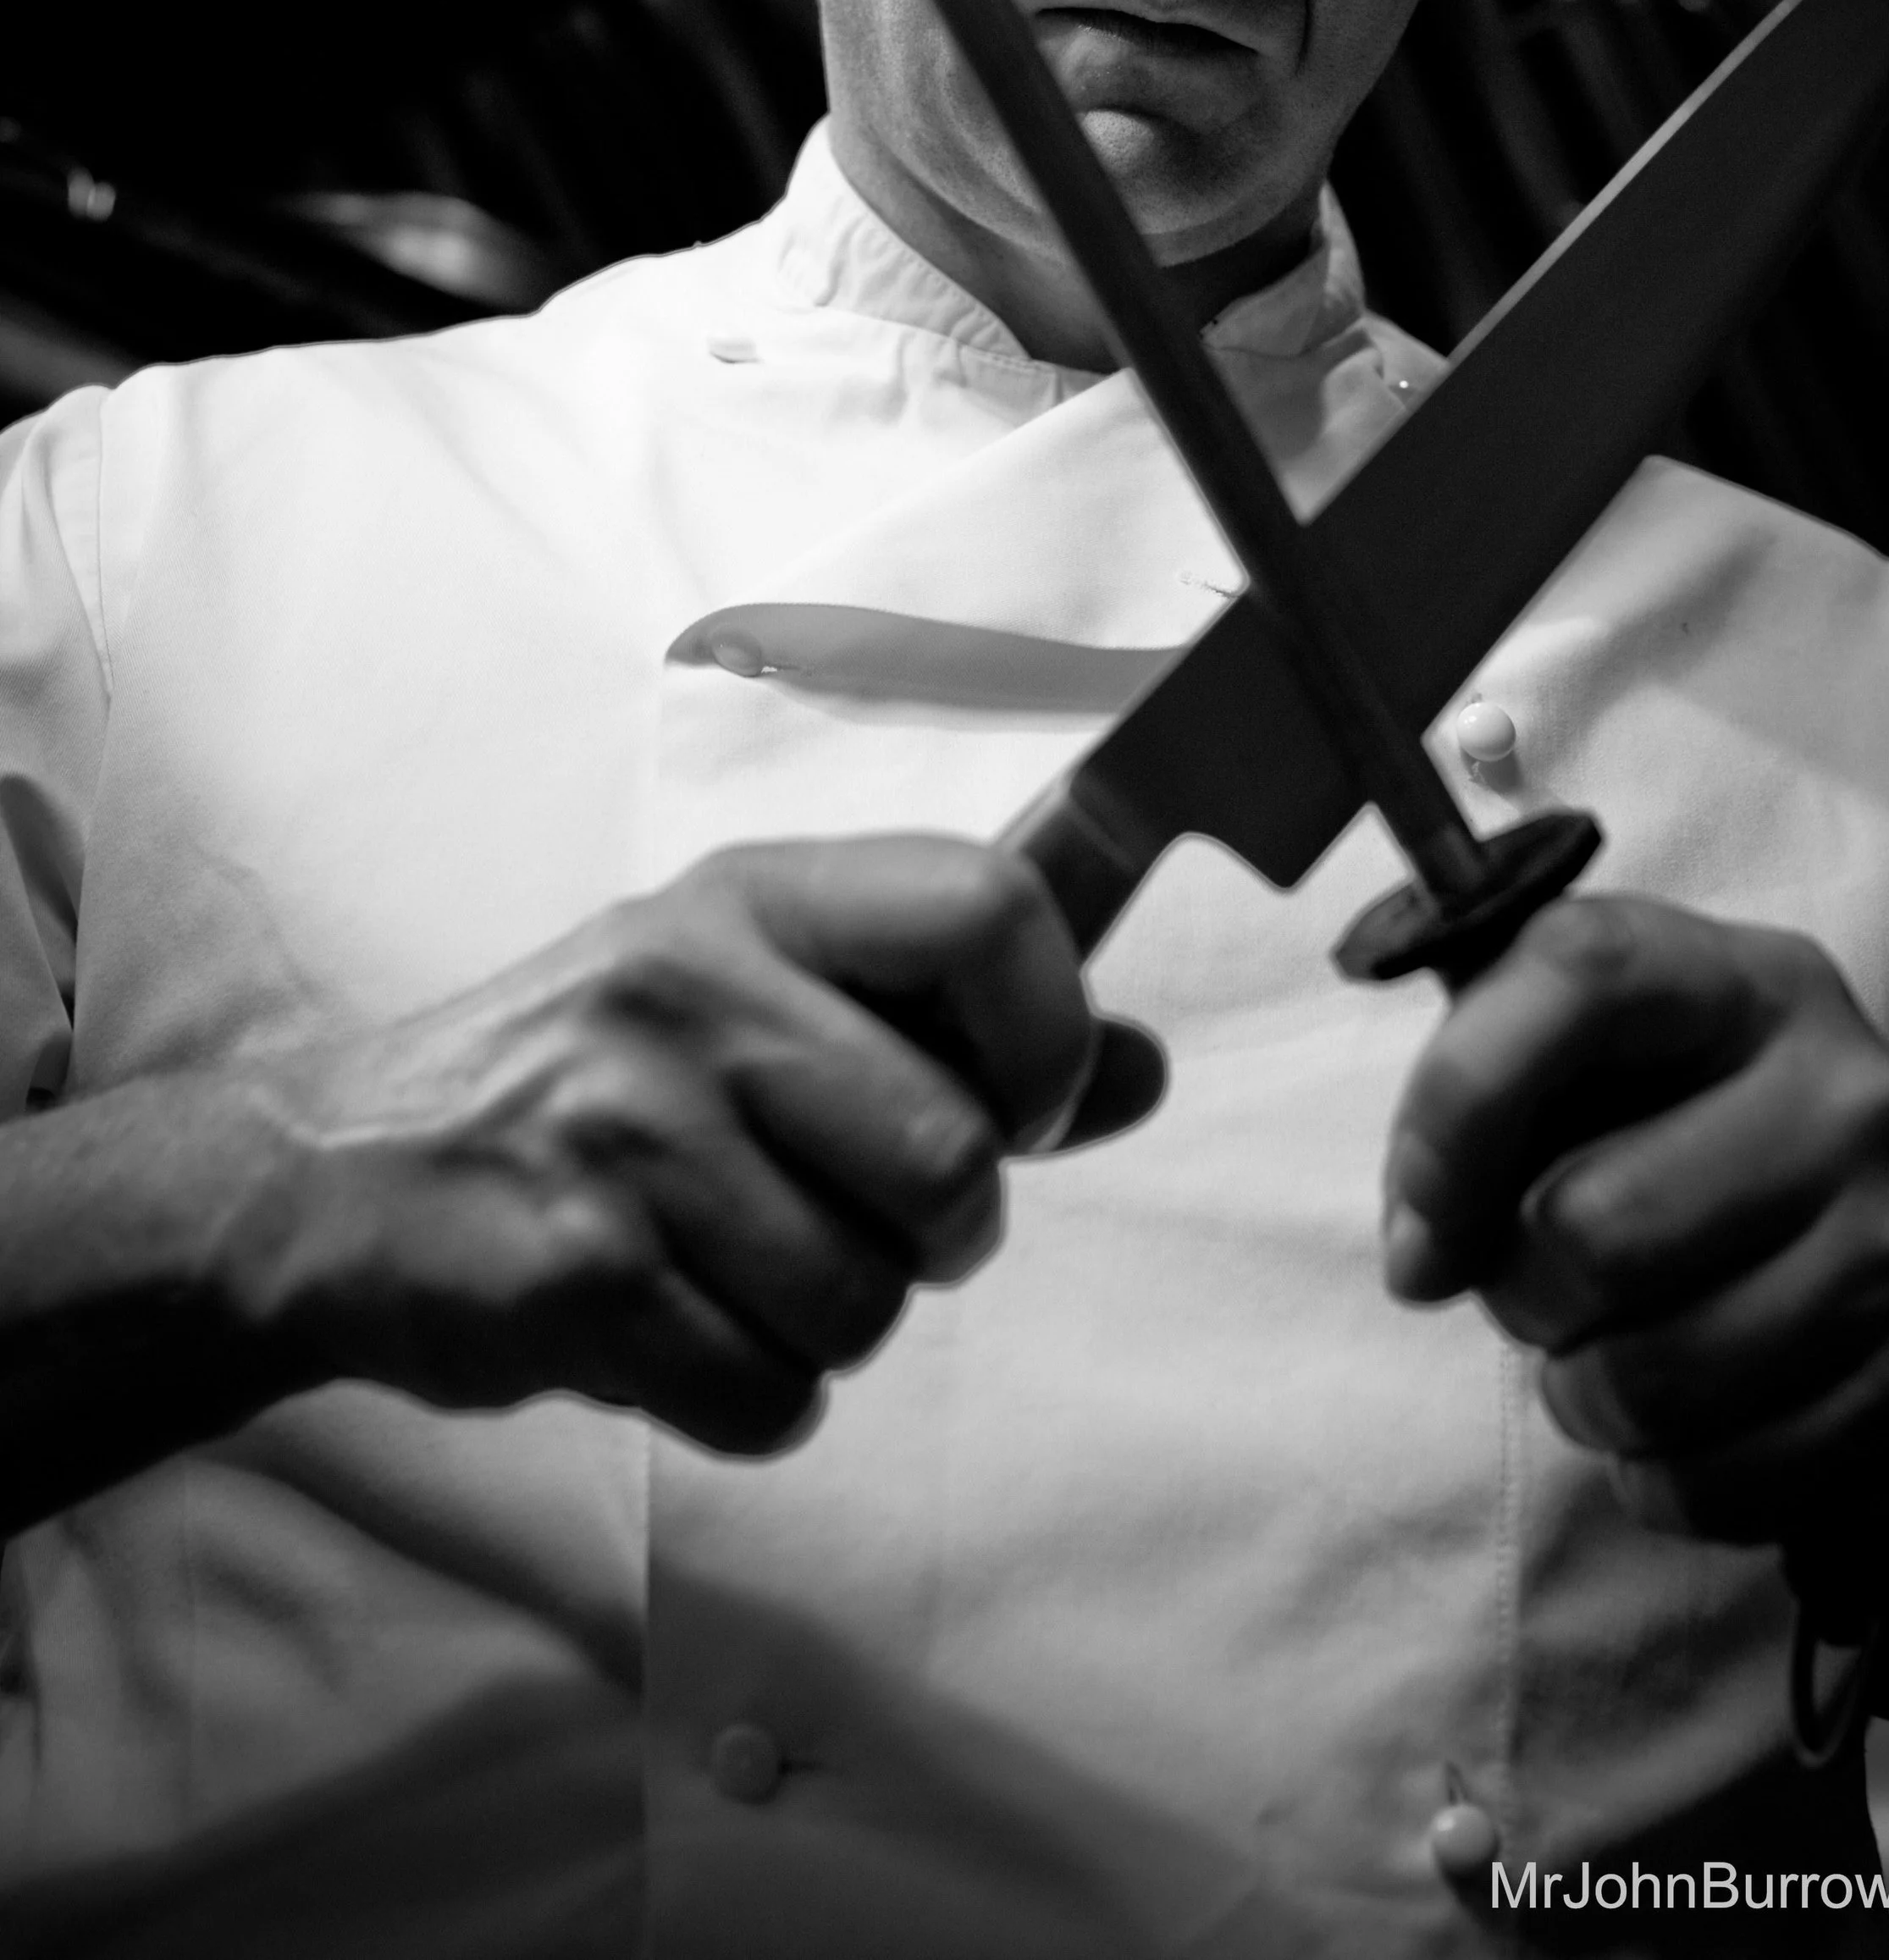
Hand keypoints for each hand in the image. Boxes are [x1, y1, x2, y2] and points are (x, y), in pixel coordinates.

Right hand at [215, 835, 1160, 1458]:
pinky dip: (747, 1396)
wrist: (341, 1180)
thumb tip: (1142, 1065)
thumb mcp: (755, 996)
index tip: (1011, 1106)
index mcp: (755, 896)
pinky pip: (772, 1395)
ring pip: (869, 1300)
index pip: (993, 909)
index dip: (1048, 1037)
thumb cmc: (592, 1085)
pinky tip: (672, 1324)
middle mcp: (691, 988)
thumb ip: (955, 1028)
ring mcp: (627, 1130)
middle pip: (951, 1159)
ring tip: (728, 1263)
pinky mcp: (578, 1274)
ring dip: (828, 1323)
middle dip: (934, 1235)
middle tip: (845, 1215)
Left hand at [1381, 889, 1888, 1588]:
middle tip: (1549, 1297)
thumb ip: (1484, 1095)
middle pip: (1588, 1224)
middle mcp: (1852, 1090)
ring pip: (1646, 1376)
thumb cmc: (1699, 1173)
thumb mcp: (1601, 1083)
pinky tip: (1698, 1432)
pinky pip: (1717, 1479)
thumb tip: (1422, 1244)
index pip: (1580, 974)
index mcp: (1750, 983)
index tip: (1420, 1220)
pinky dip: (1664, 1481)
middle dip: (1520, 1295)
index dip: (1457, 1103)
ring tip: (1618, 1364)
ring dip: (1585, 1400)